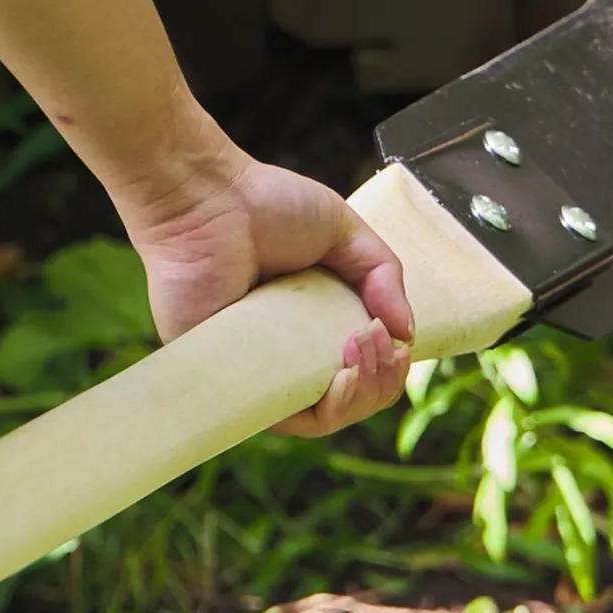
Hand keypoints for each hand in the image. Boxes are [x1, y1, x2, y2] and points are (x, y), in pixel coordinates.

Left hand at [111, 118, 414, 437]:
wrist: (205, 195)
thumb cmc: (263, 203)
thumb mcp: (344, 232)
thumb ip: (384, 275)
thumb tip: (407, 334)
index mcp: (311, 322)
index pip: (358, 372)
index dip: (387, 370)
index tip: (398, 343)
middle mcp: (283, 350)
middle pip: (346, 400)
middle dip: (379, 383)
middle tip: (378, 344)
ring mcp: (254, 366)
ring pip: (316, 416)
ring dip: (358, 395)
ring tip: (362, 352)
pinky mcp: (223, 374)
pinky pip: (274, 414)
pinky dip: (321, 407)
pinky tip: (342, 376)